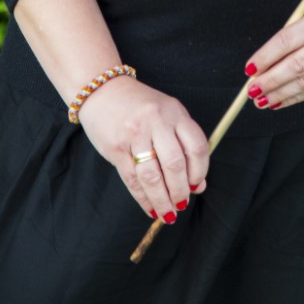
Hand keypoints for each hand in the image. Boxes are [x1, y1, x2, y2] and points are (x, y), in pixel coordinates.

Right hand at [78, 76, 209, 221]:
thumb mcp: (167, 114)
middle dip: (181, 191)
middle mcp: (156, 121)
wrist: (102, 90)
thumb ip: (184, 144)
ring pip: (153, 176)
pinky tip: (150, 208)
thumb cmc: (140, 106)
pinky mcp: (116, 148)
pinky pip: (132, 180)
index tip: (197, 185)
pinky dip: (143, 199)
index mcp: (174, 112)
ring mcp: (135, 134)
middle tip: (182, 204)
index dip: (200, 171)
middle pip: (175, 164)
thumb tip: (199, 184)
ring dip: (163, 200)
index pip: (196, 146)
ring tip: (168, 213)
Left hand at [244, 0, 303, 110]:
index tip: (249, 69)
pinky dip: (297, 97)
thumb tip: (267, 60)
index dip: (265, 57)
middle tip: (251, 90)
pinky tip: (280, 101)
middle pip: (295, 66)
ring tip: (261, 100)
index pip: (287, 41)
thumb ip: (296, 31)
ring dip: (280, 94)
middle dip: (270, 81)